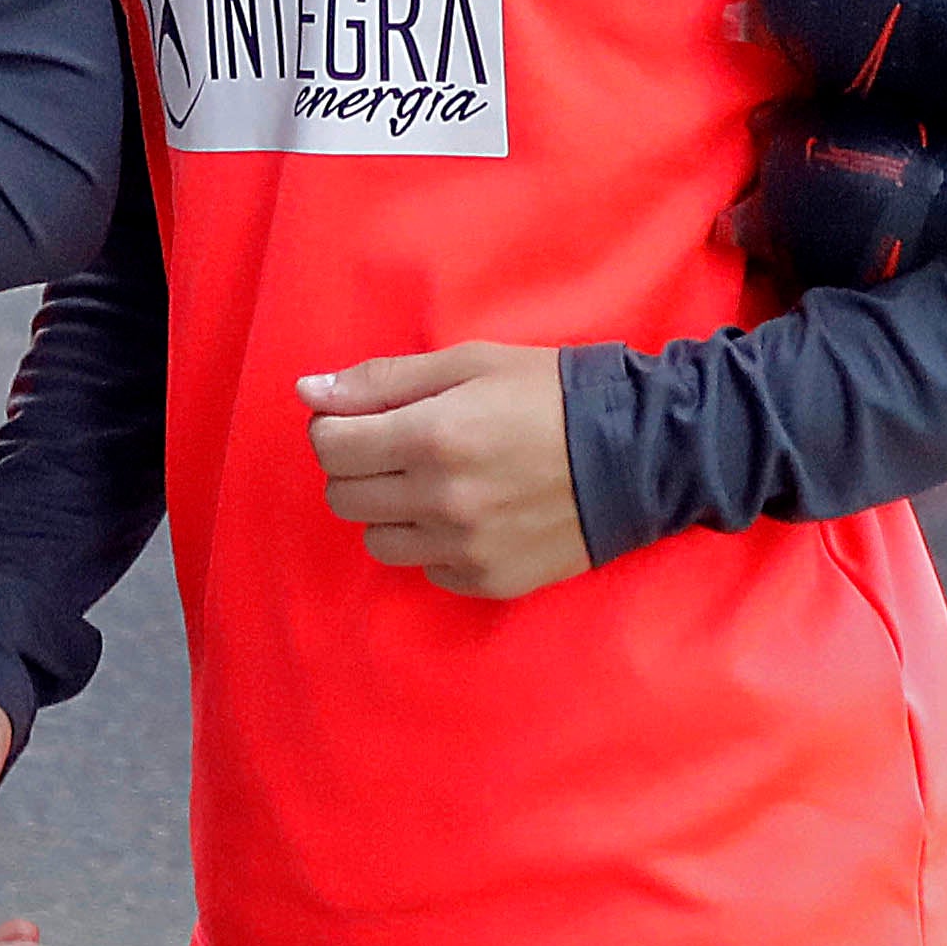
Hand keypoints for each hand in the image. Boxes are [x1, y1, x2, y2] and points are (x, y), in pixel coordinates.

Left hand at [299, 343, 590, 598]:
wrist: (639, 453)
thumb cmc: (549, 394)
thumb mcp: (467, 364)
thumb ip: (381, 380)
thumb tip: (307, 392)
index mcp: (432, 436)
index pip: (330, 447)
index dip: (333, 428)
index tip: (358, 420)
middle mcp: (441, 500)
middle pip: (344, 496)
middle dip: (357, 467)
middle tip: (395, 447)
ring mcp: (465, 548)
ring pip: (377, 541)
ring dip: (389, 510)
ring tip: (432, 481)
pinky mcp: (489, 581)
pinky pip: (427, 569)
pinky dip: (433, 544)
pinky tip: (468, 513)